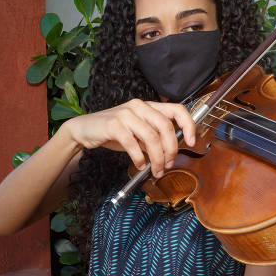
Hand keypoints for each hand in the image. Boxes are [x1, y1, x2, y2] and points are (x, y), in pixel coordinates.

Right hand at [63, 99, 195, 177]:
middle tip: (168, 165)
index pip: (177, 109)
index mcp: (148, 106)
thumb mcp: (137, 133)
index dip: (188, 125)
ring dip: (157, 158)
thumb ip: (154, 138)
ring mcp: (126, 114)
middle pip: (166, 127)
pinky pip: (133, 144)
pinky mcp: (114, 125)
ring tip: (155, 170)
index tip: (191, 142)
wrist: (85, 129)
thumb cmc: (113, 132)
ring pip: (151, 138)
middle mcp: (139, 106)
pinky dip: (139, 158)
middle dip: (171, 150)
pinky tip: (139, 164)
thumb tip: (171, 153)